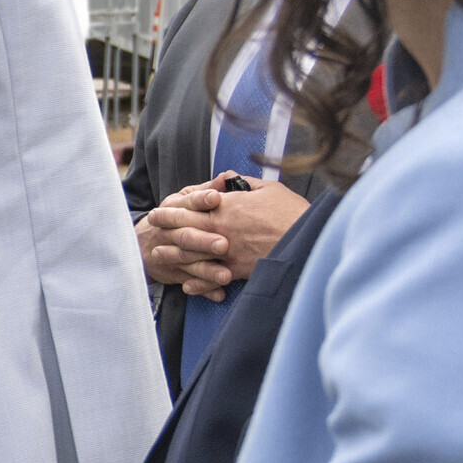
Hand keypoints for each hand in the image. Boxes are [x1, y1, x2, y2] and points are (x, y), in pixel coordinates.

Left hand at [139, 179, 306, 297]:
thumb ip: (244, 183)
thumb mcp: (269, 189)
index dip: (177, 203)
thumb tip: (227, 177)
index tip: (166, 203)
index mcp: (228, 206)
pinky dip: (197, 283)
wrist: (310, 240)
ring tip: (157, 253)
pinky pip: (211, 279)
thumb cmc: (292, 212)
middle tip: (153, 221)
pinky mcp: (237, 271)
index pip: (193, 203)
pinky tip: (186, 285)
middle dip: (166, 222)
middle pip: (185, 226)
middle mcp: (221, 229)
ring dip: (172, 253)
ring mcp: (227, 251)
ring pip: (191, 253)